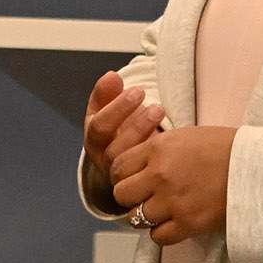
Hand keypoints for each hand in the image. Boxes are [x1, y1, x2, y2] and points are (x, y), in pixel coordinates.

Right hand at [82, 68, 168, 214]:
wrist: (124, 159)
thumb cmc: (118, 127)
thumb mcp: (108, 109)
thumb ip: (108, 93)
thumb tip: (112, 76)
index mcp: (93, 137)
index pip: (99, 126)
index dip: (118, 109)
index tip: (139, 90)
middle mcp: (103, 159)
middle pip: (114, 148)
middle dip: (136, 125)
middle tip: (157, 106)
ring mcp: (119, 176)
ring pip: (128, 163)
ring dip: (146, 139)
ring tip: (163, 116)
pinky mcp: (134, 186)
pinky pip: (143, 176)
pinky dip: (155, 157)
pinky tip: (169, 140)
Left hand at [109, 125, 236, 245]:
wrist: (256, 166)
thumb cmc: (223, 147)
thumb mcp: (183, 136)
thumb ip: (156, 149)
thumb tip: (137, 162)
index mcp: (157, 149)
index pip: (118, 166)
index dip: (123, 174)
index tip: (133, 178)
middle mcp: (159, 175)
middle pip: (121, 194)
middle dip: (129, 196)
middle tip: (143, 196)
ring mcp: (173, 201)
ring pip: (137, 217)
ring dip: (145, 215)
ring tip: (159, 210)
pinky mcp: (189, 223)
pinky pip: (158, 237)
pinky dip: (162, 233)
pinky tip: (172, 223)